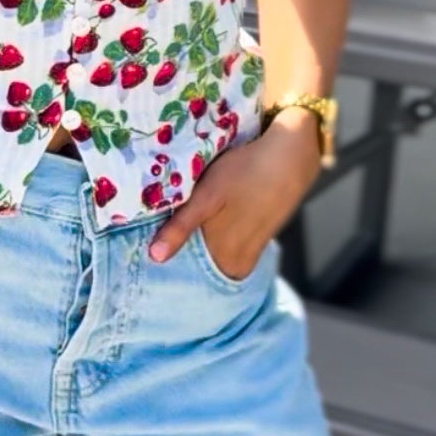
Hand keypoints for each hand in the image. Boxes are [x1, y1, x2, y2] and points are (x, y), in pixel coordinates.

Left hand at [147, 120, 320, 278]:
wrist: (291, 157)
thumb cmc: (244, 172)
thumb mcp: (206, 197)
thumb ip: (180, 228)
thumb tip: (155, 258)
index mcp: (225, 258)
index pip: (188, 278)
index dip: (167, 268)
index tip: (145, 259)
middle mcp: (238, 263)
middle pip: (200, 271)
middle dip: (179, 261)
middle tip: (152, 244)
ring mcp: (250, 252)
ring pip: (213, 260)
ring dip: (196, 250)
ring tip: (175, 233)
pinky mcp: (257, 240)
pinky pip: (226, 251)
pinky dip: (213, 244)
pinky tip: (205, 227)